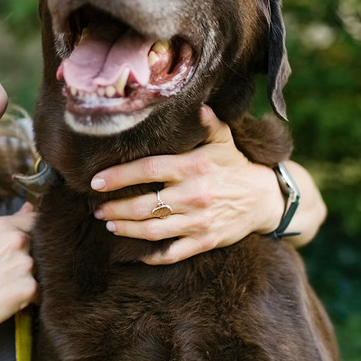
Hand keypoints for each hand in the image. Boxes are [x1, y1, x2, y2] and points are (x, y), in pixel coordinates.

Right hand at [0, 203, 37, 333]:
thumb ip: (9, 223)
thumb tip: (30, 207)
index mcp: (4, 226)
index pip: (36, 221)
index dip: (34, 235)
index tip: (25, 248)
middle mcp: (18, 241)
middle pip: (41, 248)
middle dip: (28, 260)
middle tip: (5, 273)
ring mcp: (26, 264)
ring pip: (40, 271)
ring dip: (28, 280)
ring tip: (3, 287)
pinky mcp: (30, 288)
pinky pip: (39, 293)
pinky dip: (28, 299)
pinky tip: (7, 299)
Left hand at [90, 105, 282, 264]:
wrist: (265, 199)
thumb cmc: (235, 166)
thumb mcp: (223, 140)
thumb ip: (206, 123)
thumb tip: (195, 104)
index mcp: (193, 167)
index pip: (147, 170)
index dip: (118, 176)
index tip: (96, 182)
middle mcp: (194, 195)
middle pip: (144, 205)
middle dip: (115, 208)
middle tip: (97, 208)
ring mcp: (198, 221)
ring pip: (152, 230)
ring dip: (126, 229)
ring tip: (109, 224)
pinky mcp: (204, 242)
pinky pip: (171, 253)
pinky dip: (151, 256)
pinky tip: (134, 252)